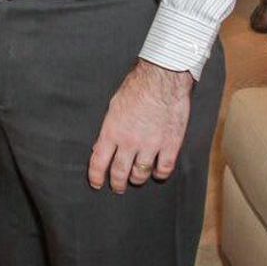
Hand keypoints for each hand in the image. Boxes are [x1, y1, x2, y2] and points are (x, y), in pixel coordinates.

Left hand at [88, 59, 193, 192]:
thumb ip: (110, 129)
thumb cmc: (137, 87)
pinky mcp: (170, 145)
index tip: (96, 184)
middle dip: (117, 183)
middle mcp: (129, 142)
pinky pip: (164, 169)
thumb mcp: (114, 106)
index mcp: (112, 131)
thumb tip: (101, 146)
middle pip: (120, 172)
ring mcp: (151, 145)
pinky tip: (157, 173)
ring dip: (137, 180)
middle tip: (117, 187)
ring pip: (141, 174)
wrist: (163, 79)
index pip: (99, 162)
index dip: (96, 176)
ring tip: (136, 180)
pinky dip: (160, 174)